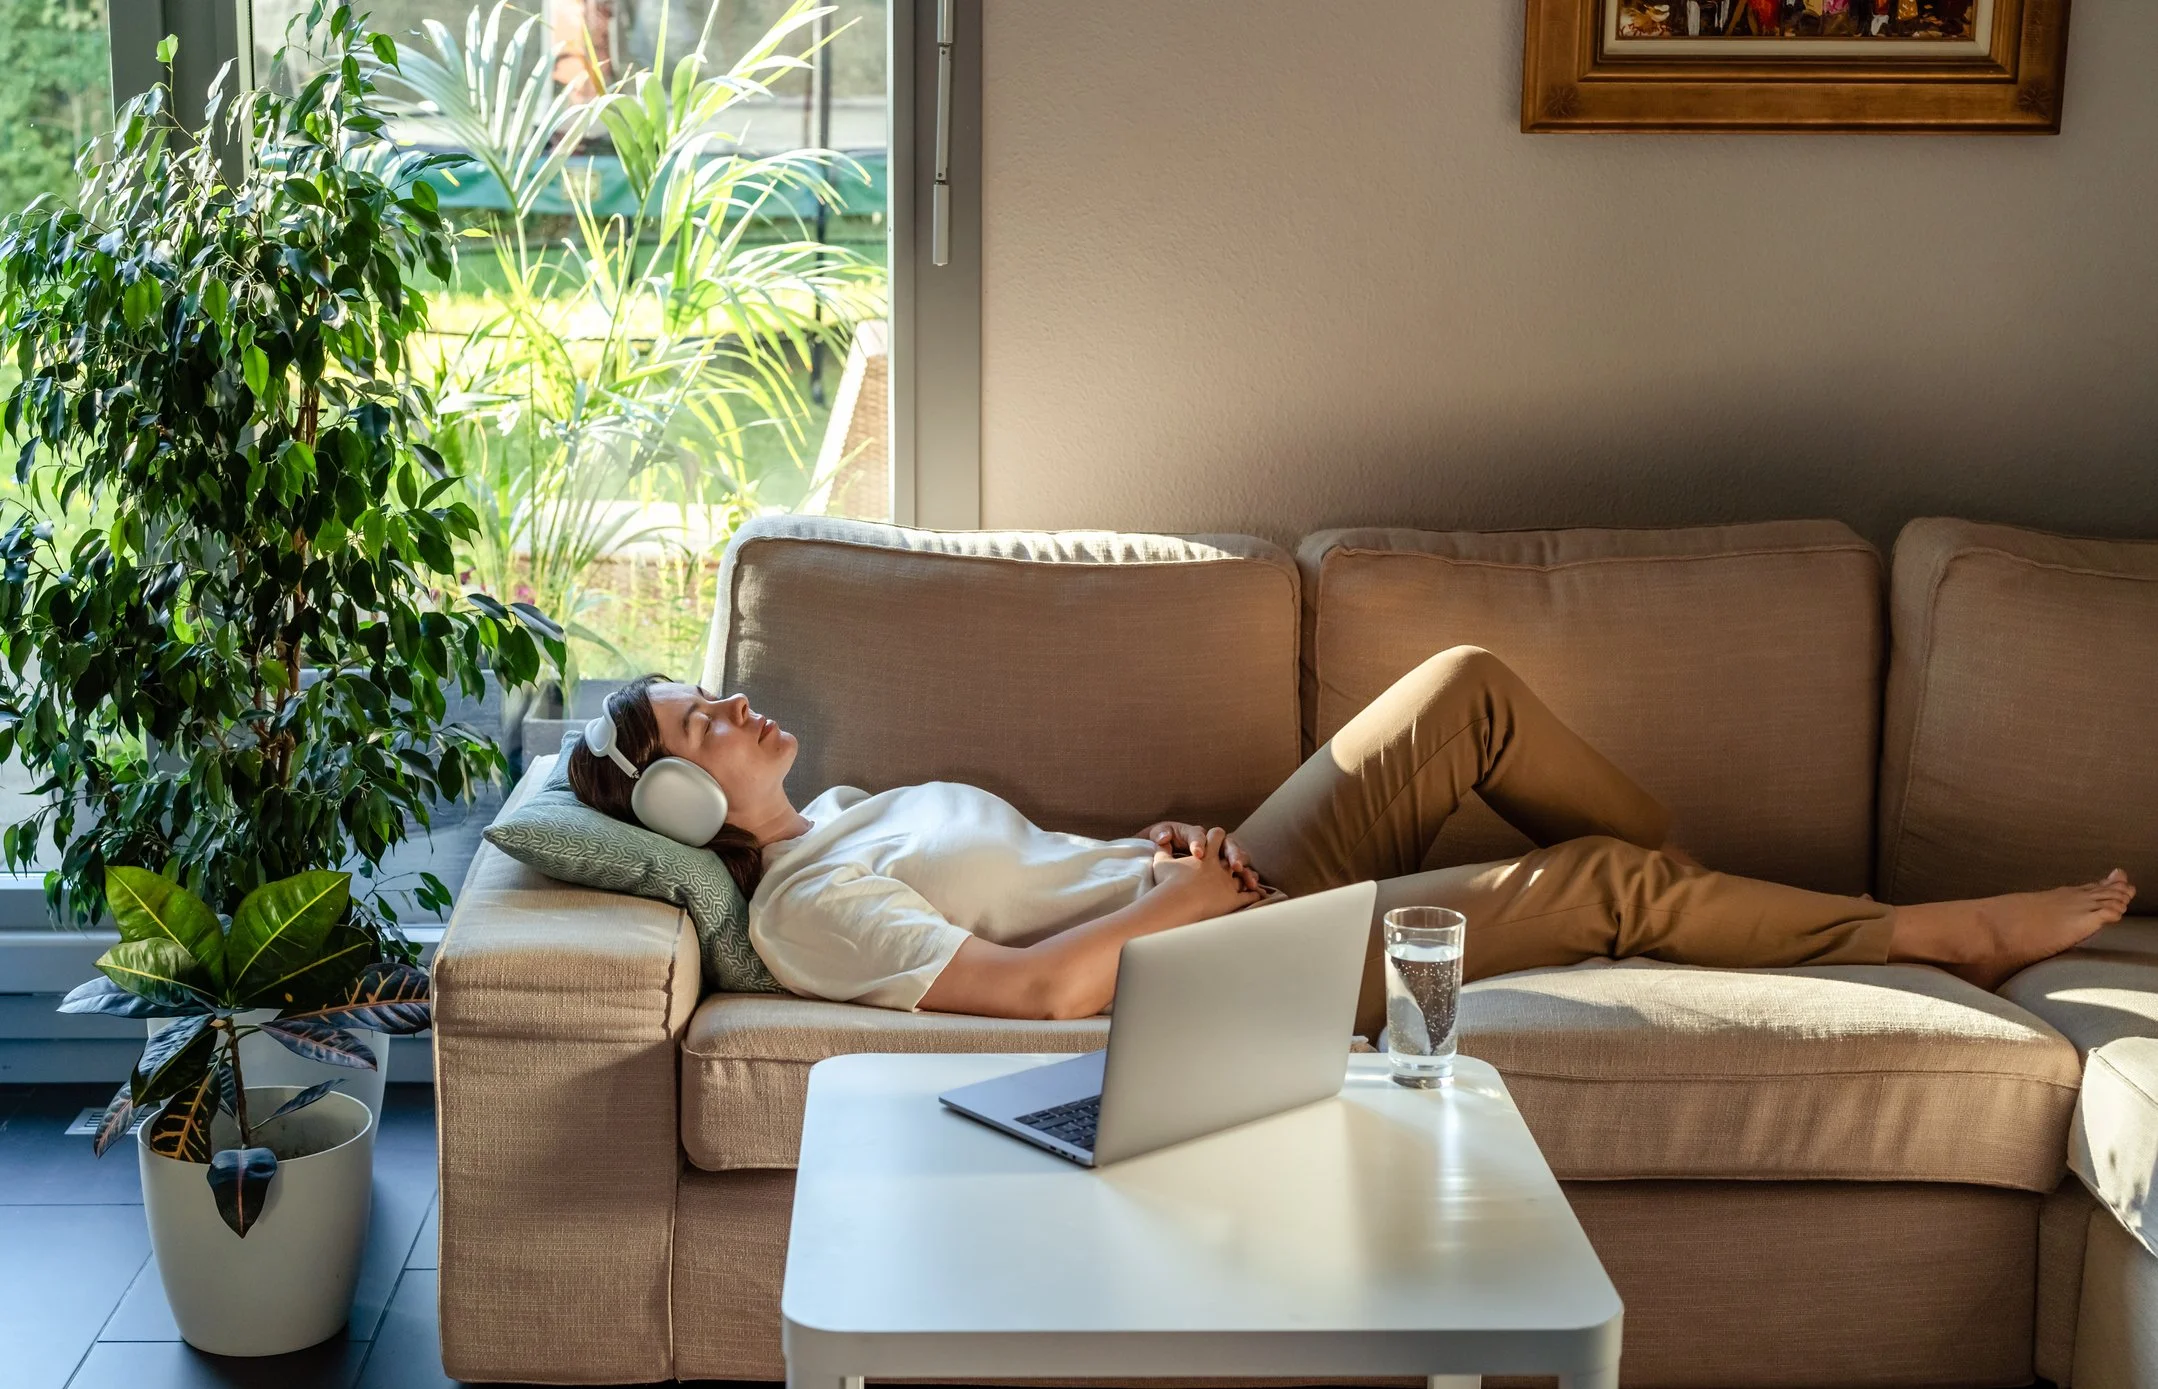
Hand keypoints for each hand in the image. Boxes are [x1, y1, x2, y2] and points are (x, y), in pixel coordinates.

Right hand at [1148, 826, 1264, 922]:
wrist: (1177, 903)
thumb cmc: (1168, 883)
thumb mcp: (1161, 862)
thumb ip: (1162, 849)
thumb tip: (1160, 841)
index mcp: (1207, 854)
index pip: (1217, 835)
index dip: (1217, 836)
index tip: (1218, 839)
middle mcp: (1221, 866)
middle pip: (1234, 853)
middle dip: (1236, 856)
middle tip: (1237, 862)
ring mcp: (1228, 883)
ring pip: (1243, 876)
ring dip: (1247, 877)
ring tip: (1251, 880)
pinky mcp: (1232, 899)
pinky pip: (1247, 896)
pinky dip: (1253, 895)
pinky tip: (1257, 895)